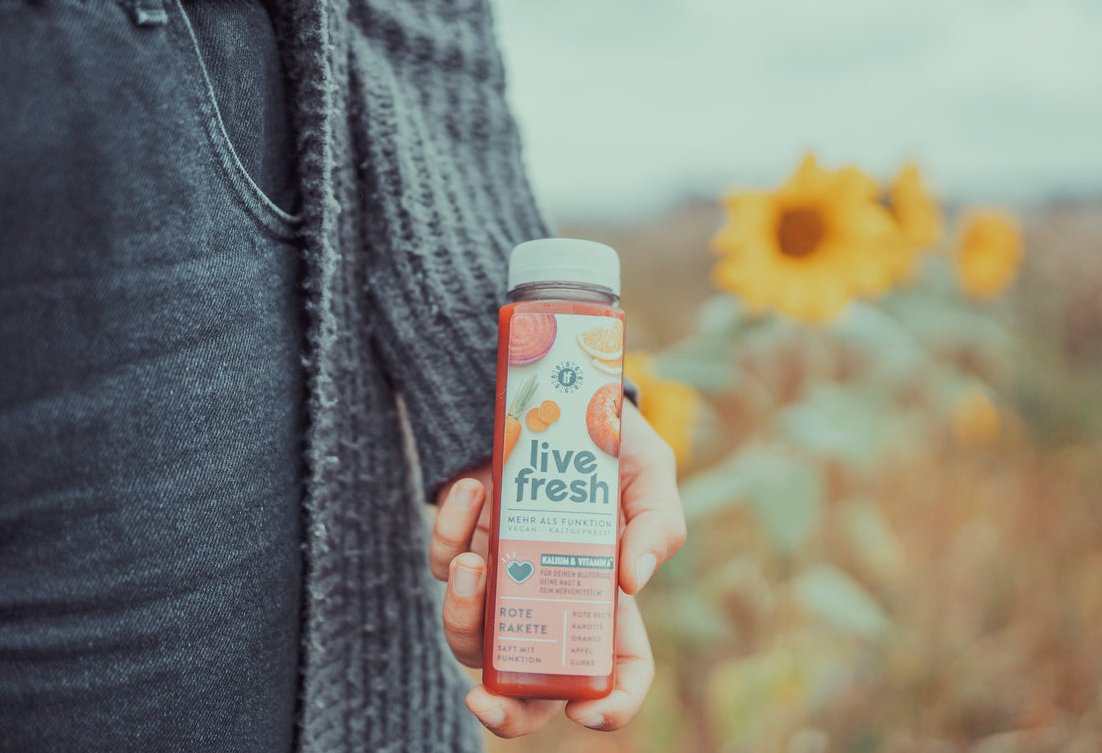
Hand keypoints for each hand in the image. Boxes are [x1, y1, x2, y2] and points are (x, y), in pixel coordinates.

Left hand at [430, 400, 685, 736]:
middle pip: (528, 686)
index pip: (616, 673)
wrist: (554, 390)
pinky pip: (441, 561)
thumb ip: (659, 525)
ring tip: (473, 565)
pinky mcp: (464, 541)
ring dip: (461, 610)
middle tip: (483, 701)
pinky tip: (473, 489)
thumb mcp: (651, 473)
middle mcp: (550, 599)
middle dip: (505, 712)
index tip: (586, 711)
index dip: (611, 706)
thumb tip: (632, 581)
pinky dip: (450, 531)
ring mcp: (503, 576)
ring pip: (469, 635)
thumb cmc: (611, 441)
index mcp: (606, 598)